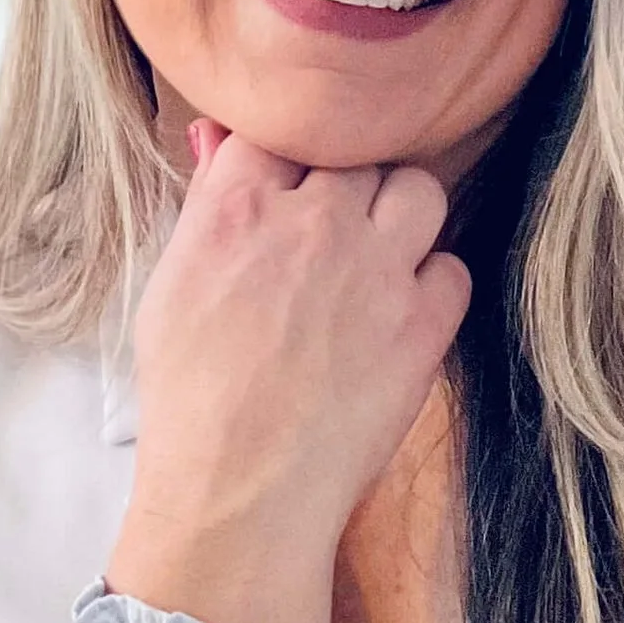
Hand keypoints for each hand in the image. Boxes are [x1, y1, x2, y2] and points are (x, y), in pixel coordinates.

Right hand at [106, 124, 469, 622]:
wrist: (239, 491)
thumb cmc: (191, 402)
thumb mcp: (171, 289)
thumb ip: (207, 211)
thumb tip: (223, 147)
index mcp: (237, 208)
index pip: (279, 130)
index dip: (288, 162)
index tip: (287, 193)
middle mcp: (314, 222)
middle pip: (355, 155)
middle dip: (345, 189)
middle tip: (331, 237)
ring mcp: (376, 268)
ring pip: (418, 189)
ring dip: (401, 217)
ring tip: (377, 261)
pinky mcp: (423, 322)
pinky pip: (453, 267)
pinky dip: (432, 286)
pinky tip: (401, 317)